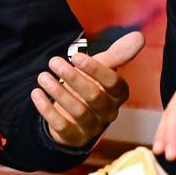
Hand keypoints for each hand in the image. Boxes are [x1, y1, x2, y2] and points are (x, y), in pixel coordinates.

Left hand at [31, 31, 144, 147]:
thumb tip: (139, 37)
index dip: (95, 70)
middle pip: (94, 97)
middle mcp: (109, 113)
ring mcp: (93, 127)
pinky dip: (47, 110)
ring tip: (42, 77)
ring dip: (58, 92)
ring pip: (79, 112)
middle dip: (73, 78)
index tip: (75, 56)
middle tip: (53, 61)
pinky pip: (62, 126)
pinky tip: (36, 94)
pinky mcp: (75, 137)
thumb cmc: (92, 85)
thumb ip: (118, 55)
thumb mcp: (103, 69)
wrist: (76, 115)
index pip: (113, 83)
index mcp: (119, 95)